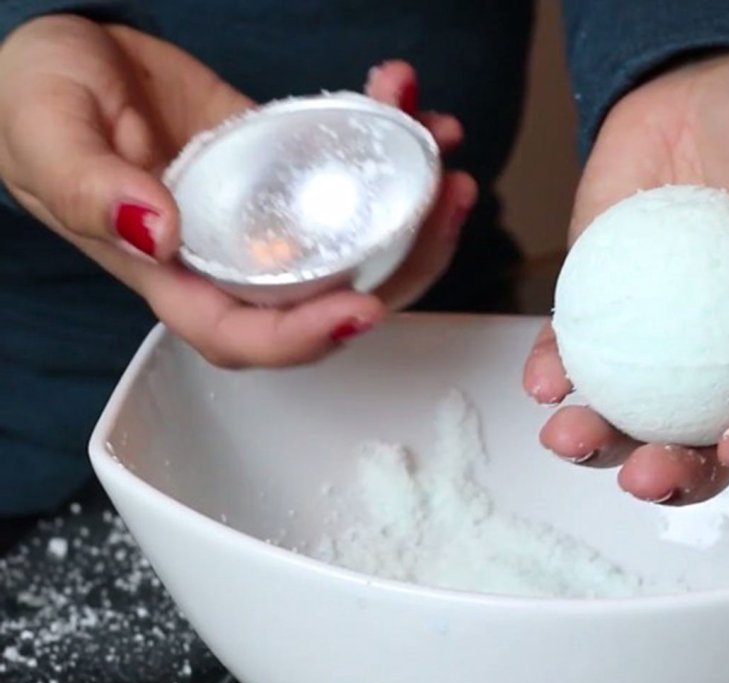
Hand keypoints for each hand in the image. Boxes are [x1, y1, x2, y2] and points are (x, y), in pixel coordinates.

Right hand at [0, 16, 474, 367]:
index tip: (361, 308)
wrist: (67, 57)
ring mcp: (268, 218)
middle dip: (403, 263)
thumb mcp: (46, 130)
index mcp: (173, 274)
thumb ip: (88, 187)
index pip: (245, 334)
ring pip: (359, 239)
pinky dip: (390, 147)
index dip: (306, 336)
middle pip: (332, 296)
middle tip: (445, 200)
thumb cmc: (34, 99)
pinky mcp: (289, 172)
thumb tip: (157, 232)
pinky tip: (411, 110)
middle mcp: (233, 259)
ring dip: (415, 204)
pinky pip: (351, 175)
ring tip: (442, 147)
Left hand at [524, 52, 728, 504]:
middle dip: (677, 473)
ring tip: (576, 437)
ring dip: (605, 439)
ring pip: (637, 412)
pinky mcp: (607, 304)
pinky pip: (580, 350)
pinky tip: (545, 379)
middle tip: (648, 476)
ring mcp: (665, 338)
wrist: (709, 75)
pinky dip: (559, 369)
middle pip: (708, 439)